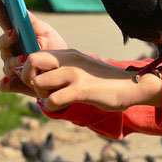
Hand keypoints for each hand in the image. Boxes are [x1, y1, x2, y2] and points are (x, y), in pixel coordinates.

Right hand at [0, 0, 68, 97]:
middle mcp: (11, 51)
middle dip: (6, 38)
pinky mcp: (17, 83)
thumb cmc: (56, 52)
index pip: (4, 19)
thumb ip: (33, 23)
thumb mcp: (47, 34)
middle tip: (13, 33)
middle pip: (2, 43)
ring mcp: (12, 67)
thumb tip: (20, 8)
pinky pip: (5, 84)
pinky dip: (5, 82)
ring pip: (6, 62)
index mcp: (17, 36)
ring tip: (24, 58)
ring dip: (13, 60)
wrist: (67, 75)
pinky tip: (8, 79)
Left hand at [20, 49, 161, 111]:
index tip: (39, 82)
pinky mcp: (82, 90)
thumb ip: (62, 70)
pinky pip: (53, 100)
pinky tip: (62, 106)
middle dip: (28, 78)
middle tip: (41, 90)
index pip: (34, 54)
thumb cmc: (106, 82)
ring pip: (38, 82)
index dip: (29, 70)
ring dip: (41, 95)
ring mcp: (75, 74)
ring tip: (54, 99)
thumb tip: (38, 81)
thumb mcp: (81, 69)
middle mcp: (69, 60)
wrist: (133, 85)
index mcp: (68, 54)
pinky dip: (51, 107)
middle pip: (31, 61)